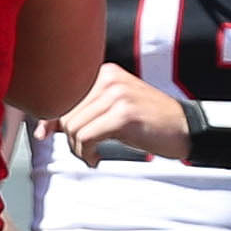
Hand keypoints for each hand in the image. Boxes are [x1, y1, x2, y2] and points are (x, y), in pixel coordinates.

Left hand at [56, 62, 193, 165]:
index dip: (50, 116)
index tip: (45, 133)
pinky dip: (87, 152)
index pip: (63, 92)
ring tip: (92, 154)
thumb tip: (45, 126)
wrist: (185, 128)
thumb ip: (84, 111)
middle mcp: (108, 78)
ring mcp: (117, 94)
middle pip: (66, 111)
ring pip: (73, 125)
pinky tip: (97, 158)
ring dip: (78, 148)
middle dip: (68, 137)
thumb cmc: (149, 122)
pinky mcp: (123, 114)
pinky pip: (86, 136)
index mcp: (104, 72)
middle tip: (84, 151)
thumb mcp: (115, 108)